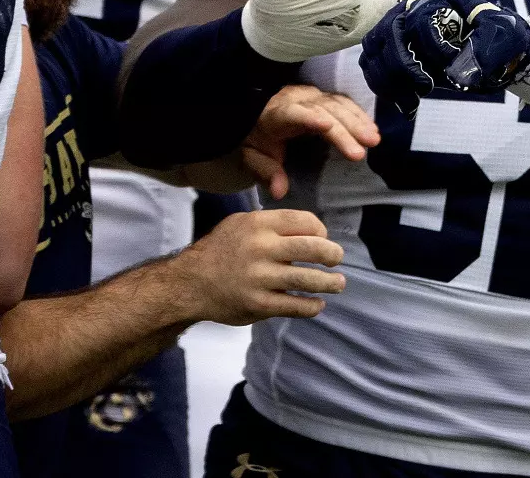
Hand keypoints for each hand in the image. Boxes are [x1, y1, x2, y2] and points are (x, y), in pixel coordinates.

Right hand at [168, 208, 345, 324]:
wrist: (190, 283)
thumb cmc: (219, 250)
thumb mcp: (240, 223)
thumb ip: (271, 224)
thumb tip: (311, 231)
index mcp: (258, 224)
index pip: (304, 221)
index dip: (320, 230)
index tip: (322, 238)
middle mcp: (261, 248)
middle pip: (313, 247)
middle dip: (332, 254)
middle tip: (337, 258)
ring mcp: (260, 278)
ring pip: (308, 279)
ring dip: (330, 282)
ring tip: (339, 283)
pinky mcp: (259, 304)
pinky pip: (295, 305)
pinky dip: (312, 306)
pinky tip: (317, 304)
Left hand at [239, 84, 378, 198]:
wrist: (258, 113)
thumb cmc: (257, 138)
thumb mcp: (252, 157)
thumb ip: (265, 172)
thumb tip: (280, 192)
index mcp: (274, 115)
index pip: (291, 114)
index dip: (308, 118)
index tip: (326, 125)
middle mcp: (295, 99)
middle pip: (322, 110)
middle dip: (343, 129)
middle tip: (362, 150)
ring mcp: (311, 95)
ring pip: (336, 104)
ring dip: (357, 121)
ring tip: (374, 140)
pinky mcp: (323, 95)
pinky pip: (343, 101)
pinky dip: (359, 114)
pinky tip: (372, 128)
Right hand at [361, 0, 529, 110]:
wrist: (498, 48)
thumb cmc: (501, 38)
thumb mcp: (504, 38)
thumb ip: (484, 51)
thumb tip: (457, 74)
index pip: (420, 18)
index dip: (432, 46)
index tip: (450, 66)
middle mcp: (413, 6)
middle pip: (388, 32)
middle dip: (403, 66)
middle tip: (425, 88)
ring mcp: (399, 26)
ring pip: (373, 49)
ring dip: (387, 79)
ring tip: (411, 101)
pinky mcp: (393, 47)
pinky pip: (372, 64)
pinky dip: (383, 86)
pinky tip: (406, 103)